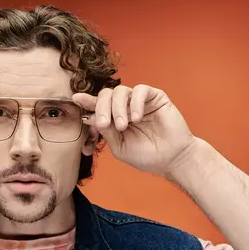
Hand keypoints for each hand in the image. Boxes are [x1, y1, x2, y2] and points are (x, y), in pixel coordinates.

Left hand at [73, 85, 197, 176]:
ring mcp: (140, 101)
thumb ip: (106, 132)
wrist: (172, 159)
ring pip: (121, 91)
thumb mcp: (120, 147)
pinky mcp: (155, 97)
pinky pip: (140, 90)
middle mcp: (125, 107)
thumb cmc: (147, 156)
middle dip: (101, 108)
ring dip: (118, 108)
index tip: (76, 98)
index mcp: (114, 119)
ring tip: (123, 125)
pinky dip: (135, 103)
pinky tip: (137, 118)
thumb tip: (90, 116)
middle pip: (106, 95)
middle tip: (105, 124)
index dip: (87, 101)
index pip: (98, 106)